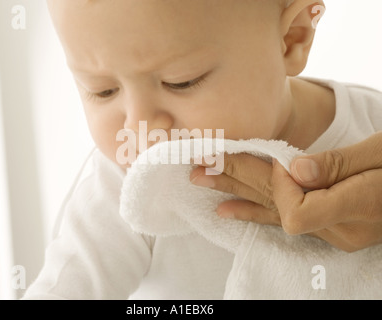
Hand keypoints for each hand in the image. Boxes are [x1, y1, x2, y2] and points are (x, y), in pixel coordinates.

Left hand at [190, 132, 381, 251]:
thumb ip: (338, 165)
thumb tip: (293, 167)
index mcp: (356, 207)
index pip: (294, 209)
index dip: (276, 186)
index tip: (271, 159)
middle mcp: (339, 227)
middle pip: (274, 205)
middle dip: (235, 181)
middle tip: (199, 167)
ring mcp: (333, 232)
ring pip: (273, 212)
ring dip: (236, 193)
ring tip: (202, 182)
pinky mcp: (328, 226)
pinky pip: (283, 219)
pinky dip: (254, 210)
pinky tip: (227, 210)